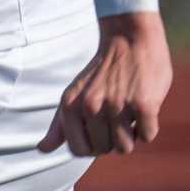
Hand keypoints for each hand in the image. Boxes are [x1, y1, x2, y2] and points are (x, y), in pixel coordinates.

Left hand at [39, 13, 171, 155]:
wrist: (129, 39)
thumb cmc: (102, 72)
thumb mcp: (73, 95)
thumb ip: (59, 125)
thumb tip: (41, 150)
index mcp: (70, 106)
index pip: (79, 151)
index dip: (92, 146)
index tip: (99, 130)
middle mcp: (90, 106)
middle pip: (104, 150)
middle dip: (113, 139)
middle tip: (116, 114)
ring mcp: (117, 105)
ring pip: (125, 147)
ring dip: (131, 135)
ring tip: (128, 112)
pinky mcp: (144, 104)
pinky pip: (147, 136)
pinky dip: (148, 127)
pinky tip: (143, 108)